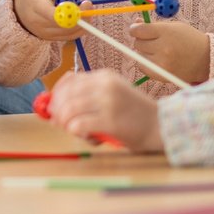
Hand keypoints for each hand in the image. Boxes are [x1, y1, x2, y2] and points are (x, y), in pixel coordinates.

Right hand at [14, 0, 85, 40]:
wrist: (19, 9)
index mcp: (36, 7)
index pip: (55, 15)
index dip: (73, 12)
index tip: (85, 3)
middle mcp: (39, 24)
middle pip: (67, 26)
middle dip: (82, 16)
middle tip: (88, 3)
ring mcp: (45, 34)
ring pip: (71, 32)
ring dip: (82, 21)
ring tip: (78, 7)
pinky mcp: (51, 39)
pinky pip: (70, 36)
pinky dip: (78, 27)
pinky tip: (76, 16)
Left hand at [47, 70, 162, 152]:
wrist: (161, 125)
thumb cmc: (134, 114)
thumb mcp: (113, 94)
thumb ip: (89, 95)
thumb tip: (54, 105)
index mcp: (105, 76)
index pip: (69, 81)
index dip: (56, 96)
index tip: (52, 109)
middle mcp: (105, 85)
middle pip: (66, 95)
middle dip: (57, 112)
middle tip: (58, 124)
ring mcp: (108, 102)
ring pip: (69, 110)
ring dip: (67, 124)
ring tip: (76, 132)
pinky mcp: (111, 121)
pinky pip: (79, 125)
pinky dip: (76, 132)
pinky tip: (87, 137)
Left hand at [128, 20, 210, 84]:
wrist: (205, 59)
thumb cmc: (189, 40)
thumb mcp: (174, 27)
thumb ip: (154, 26)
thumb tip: (135, 24)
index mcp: (166, 32)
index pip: (139, 30)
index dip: (135, 28)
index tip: (136, 29)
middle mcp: (163, 48)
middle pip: (138, 43)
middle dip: (141, 40)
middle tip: (152, 40)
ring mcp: (162, 63)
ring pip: (139, 55)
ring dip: (144, 52)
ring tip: (157, 50)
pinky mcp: (161, 75)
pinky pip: (143, 67)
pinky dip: (145, 62)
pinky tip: (156, 59)